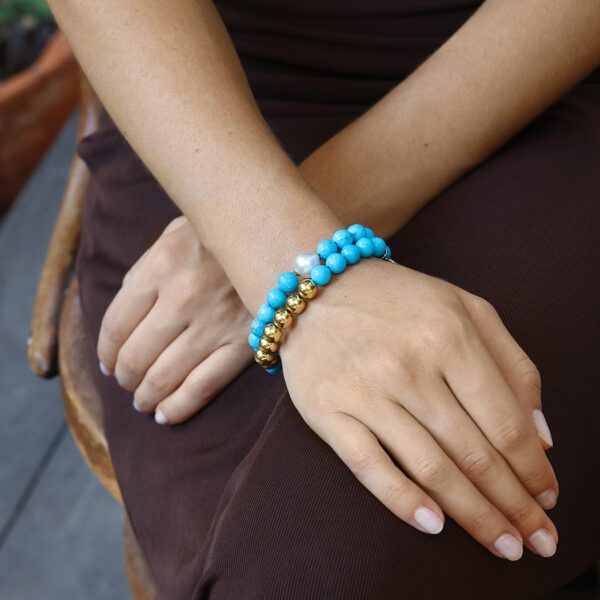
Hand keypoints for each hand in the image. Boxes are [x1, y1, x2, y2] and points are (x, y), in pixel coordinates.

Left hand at [97, 216, 251, 423]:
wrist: (276, 233)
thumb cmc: (218, 237)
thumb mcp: (172, 237)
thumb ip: (143, 274)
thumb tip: (121, 324)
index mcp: (162, 266)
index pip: (116, 324)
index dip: (105, 352)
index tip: (107, 363)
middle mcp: (185, 296)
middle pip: (136, 355)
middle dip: (124, 377)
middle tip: (126, 382)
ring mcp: (216, 323)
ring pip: (165, 376)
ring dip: (145, 395)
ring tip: (143, 400)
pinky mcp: (245, 343)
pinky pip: (203, 387)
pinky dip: (178, 408)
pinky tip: (165, 415)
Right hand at [279, 258, 557, 559]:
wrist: (317, 287)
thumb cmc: (398, 299)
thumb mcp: (466, 308)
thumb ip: (512, 364)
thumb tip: (541, 436)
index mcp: (450, 336)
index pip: (505, 423)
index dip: (534, 470)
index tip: (549, 498)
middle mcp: (408, 366)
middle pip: (473, 454)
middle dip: (513, 505)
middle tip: (538, 541)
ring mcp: (365, 392)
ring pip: (429, 468)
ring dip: (473, 515)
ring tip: (503, 544)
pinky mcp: (328, 411)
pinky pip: (369, 467)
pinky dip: (403, 501)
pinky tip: (434, 525)